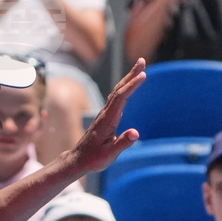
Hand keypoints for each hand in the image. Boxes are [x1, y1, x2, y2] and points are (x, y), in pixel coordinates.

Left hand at [65, 59, 146, 173]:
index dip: (132, 86)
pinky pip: (116, 98)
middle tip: (142, 61)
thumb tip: (136, 133)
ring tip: (139, 69)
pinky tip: (128, 86)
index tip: (143, 75)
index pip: (121, 98)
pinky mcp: (105, 118)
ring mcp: (105, 114)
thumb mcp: (109, 154)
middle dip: (131, 75)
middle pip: (118, 89)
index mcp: (108, 120)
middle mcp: (105, 114)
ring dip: (128, 79)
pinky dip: (124, 88)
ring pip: (117, 92)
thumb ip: (122, 143)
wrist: (78, 160)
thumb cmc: (93, 159)